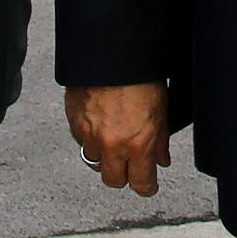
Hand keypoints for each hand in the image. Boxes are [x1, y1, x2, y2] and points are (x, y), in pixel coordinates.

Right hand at [66, 82, 169, 196]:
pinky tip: (99, 122)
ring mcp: (91, 135)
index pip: (141, 184)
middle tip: (130, 163)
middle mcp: (113, 145)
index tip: (148, 184)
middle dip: (123, 174)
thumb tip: (161, 160)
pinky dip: (90, 138)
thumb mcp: (161, 108)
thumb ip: (160, 139)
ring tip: (113, 137)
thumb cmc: (140, 74)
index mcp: (138, 144)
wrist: (111, 51)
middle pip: (114, 181)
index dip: (146, 186)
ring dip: (105, 155)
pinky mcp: (75, 123)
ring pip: (95, 162)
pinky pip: (82, 142)